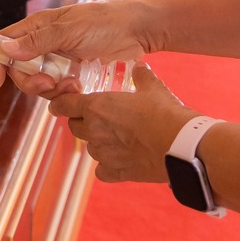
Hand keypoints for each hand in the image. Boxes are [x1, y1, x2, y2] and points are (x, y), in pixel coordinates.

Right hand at [0, 0, 155, 94]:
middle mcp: (44, 44)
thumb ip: (39, 40)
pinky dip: (65, 94)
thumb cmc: (105, 22)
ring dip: (51, 90)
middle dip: (31, 82)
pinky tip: (81, 87)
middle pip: (20, 70)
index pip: (5, 44)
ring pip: (39, 84)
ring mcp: (59, 61)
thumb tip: (6, 49)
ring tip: (74, 84)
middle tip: (50, 83)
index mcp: (38, 27)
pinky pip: (58, 91)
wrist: (138, 31)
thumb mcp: (70, 29)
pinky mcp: (73, 75)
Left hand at [51, 65, 194, 183]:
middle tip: (99, 118)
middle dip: (82, 121)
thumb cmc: (164, 113)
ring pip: (90, 148)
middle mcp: (94, 131)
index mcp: (97, 107)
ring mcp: (104, 154)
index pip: (63, 105)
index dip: (60, 104)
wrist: (179, 144)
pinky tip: (120, 160)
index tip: (60, 105)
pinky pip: (102, 170)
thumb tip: (140, 67)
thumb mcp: (153, 88)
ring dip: (98, 142)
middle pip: (74, 127)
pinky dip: (108, 166)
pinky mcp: (116, 172)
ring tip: (117, 137)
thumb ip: (142, 77)